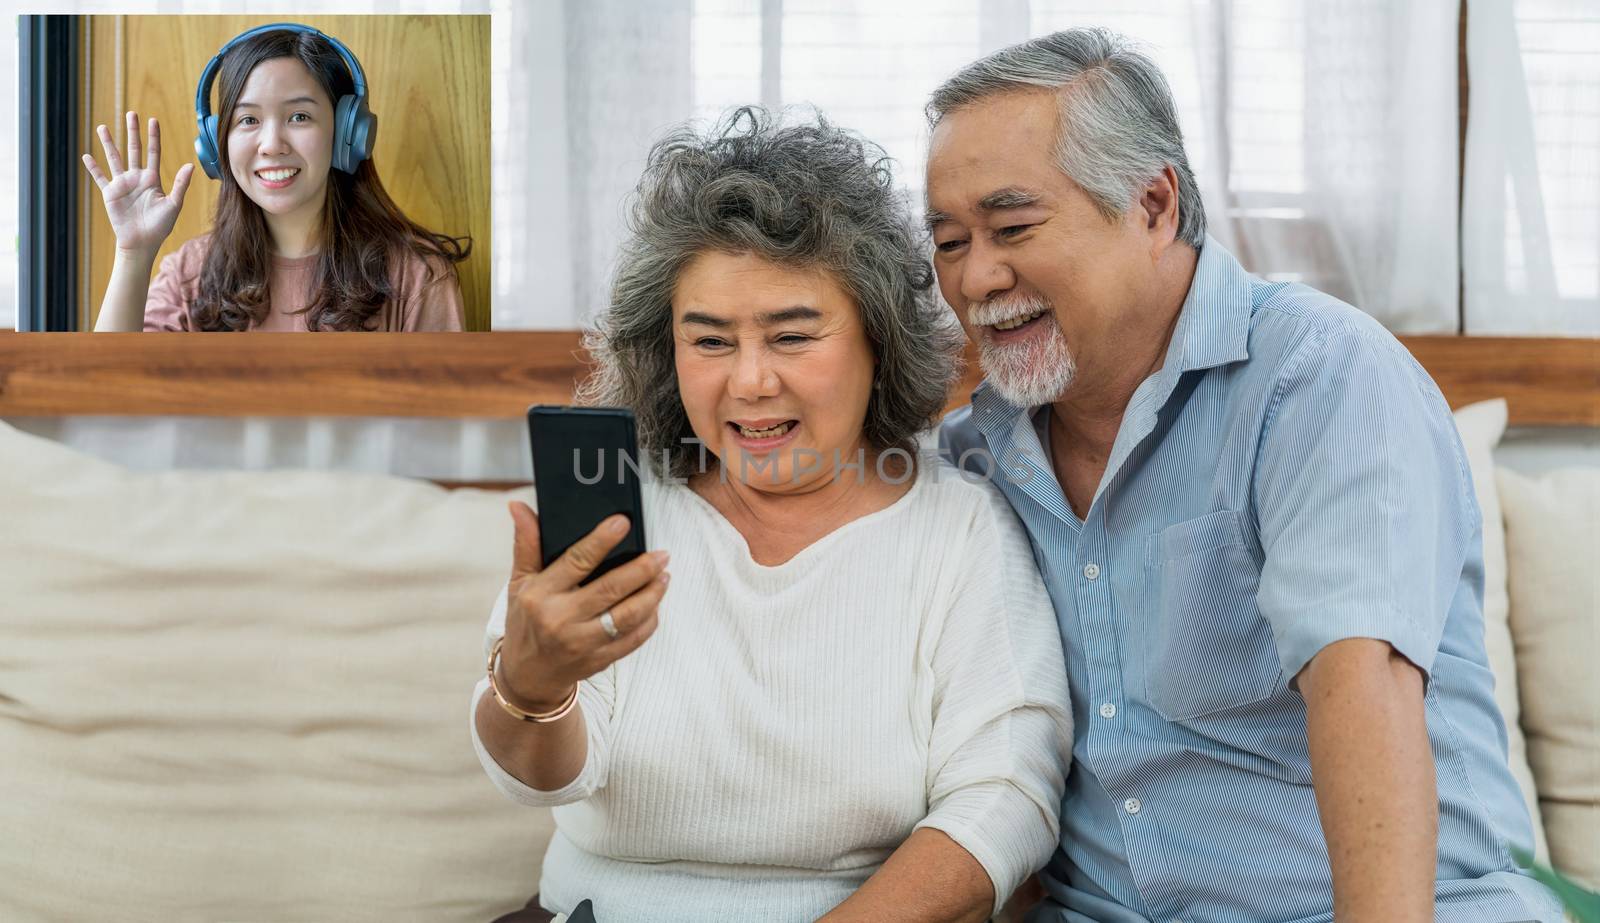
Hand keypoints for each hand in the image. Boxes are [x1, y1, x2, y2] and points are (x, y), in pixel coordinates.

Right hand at [82, 111, 193, 257]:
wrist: (142, 242)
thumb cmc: (160, 226)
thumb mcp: (173, 204)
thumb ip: (180, 184)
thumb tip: (190, 165)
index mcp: (152, 179)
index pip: (153, 152)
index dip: (153, 137)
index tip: (153, 120)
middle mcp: (136, 178)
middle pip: (134, 150)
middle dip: (133, 132)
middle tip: (131, 114)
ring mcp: (122, 184)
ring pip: (114, 158)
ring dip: (109, 143)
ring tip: (103, 127)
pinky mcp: (110, 193)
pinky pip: (100, 177)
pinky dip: (93, 167)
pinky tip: (87, 155)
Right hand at [498, 502, 669, 708]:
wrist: (527, 676)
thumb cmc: (525, 621)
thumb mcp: (519, 583)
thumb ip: (526, 544)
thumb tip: (519, 506)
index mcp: (541, 595)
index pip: (576, 561)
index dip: (602, 540)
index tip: (623, 522)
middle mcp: (561, 620)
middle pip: (611, 589)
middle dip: (641, 569)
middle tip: (661, 554)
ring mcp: (582, 643)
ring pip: (628, 615)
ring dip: (652, 594)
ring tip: (664, 575)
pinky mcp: (599, 659)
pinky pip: (633, 639)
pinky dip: (649, 620)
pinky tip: (655, 603)